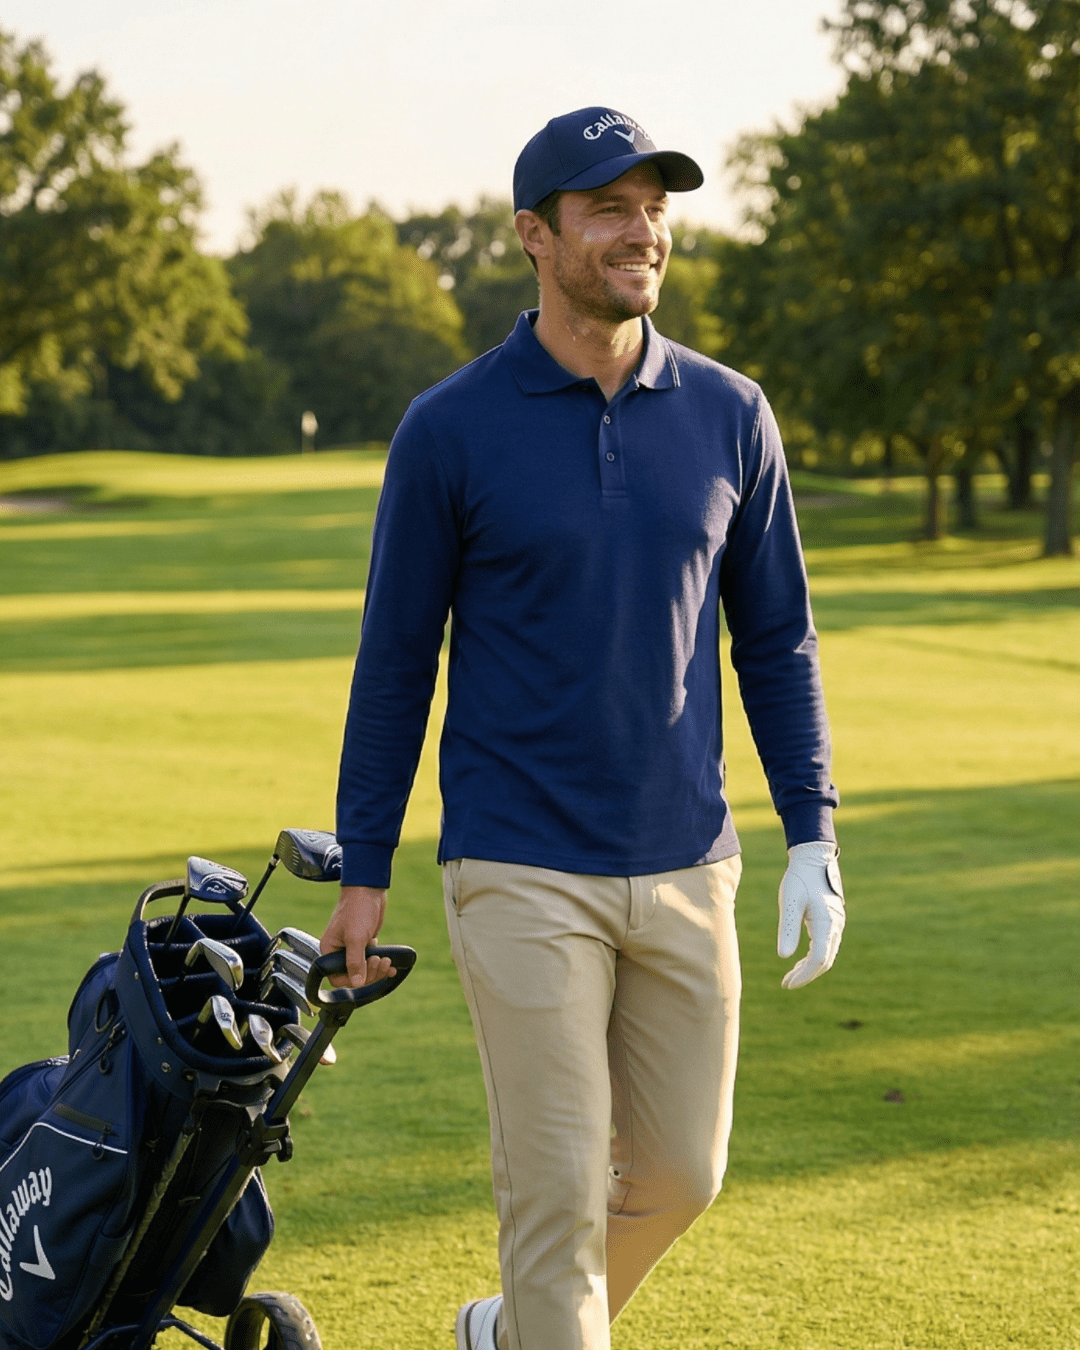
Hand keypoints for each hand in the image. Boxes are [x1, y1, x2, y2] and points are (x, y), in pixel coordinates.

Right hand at [321, 886, 394, 987]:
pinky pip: (371, 960)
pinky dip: (381, 964)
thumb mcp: (356, 937)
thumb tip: (357, 983)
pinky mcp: (364, 943)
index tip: (367, 972)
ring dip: (377, 969)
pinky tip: (392, 964)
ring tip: (387, 961)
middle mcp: (338, 951)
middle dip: (369, 973)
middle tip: (380, 961)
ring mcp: (352, 947)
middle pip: (352, 975)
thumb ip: (355, 962)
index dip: (353, 980)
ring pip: (364, 969)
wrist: (369, 889)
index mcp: (329, 950)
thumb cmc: (358, 909)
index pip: (336, 977)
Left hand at [777, 841, 844, 989]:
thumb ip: (788, 929)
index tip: (787, 983)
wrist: (813, 857)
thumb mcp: (789, 902)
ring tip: (790, 975)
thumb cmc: (799, 878)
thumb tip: (784, 957)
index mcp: (826, 923)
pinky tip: (800, 958)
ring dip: (810, 967)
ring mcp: (837, 923)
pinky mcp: (833, 919)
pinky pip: (827, 945)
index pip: (818, 959)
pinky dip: (814, 956)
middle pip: (824, 961)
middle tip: (786, 983)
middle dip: (806, 975)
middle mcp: (836, 926)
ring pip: (827, 954)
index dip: (803, 975)